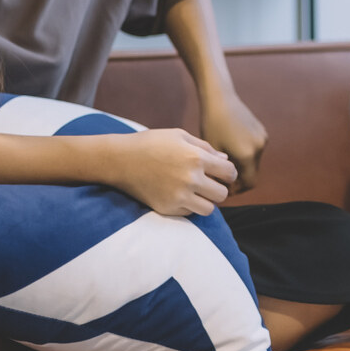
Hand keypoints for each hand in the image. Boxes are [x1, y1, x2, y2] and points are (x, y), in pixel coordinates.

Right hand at [114, 128, 236, 216]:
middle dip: (219, 188)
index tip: (221, 172)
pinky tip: (180, 194)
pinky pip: (190, 214)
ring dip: (206, 201)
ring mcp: (178, 196)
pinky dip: (190, 206)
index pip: (229, 173)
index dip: (228, 172)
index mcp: (196, 158)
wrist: (120, 160)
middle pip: (222, 194)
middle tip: (209, 182)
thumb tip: (225, 160)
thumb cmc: (151, 143)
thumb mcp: (180, 136)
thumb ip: (205, 148)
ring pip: (209, 209)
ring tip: (196, 191)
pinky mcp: (167, 208)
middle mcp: (190, 179)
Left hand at [199, 91, 267, 192]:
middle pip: (252, 173)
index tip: (222, 189)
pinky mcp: (261, 131)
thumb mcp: (213, 150)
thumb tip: (221, 189)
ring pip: (253, 162)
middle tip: (221, 179)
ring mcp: (262, 138)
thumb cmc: (211, 124)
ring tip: (223, 162)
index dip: (236, 190)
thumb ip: (219, 172)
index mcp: (247, 154)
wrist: (220, 98)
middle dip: (238, 178)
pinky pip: (254, 150)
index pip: (248, 184)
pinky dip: (244, 154)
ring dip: (241, 166)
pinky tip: (230, 148)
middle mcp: (259, 148)